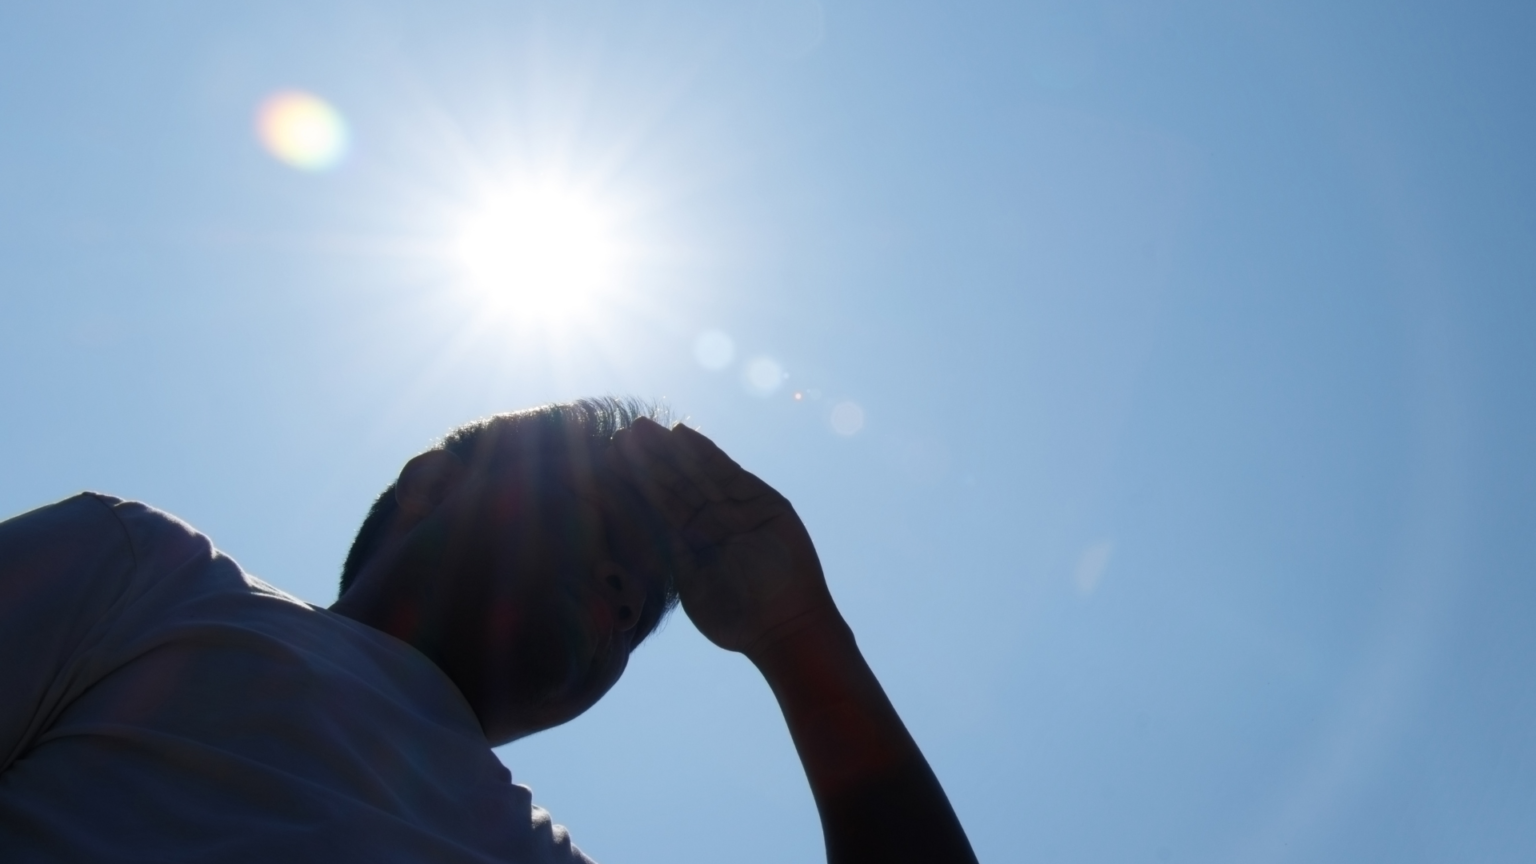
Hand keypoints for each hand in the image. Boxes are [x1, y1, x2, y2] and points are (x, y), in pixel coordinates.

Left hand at [609, 418, 838, 656]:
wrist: (782, 627)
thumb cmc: (735, 617)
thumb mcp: (689, 581)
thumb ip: (669, 550)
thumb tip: (634, 522)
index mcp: (692, 542)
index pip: (659, 505)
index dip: (636, 483)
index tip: (609, 461)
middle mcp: (713, 521)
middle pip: (676, 483)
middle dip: (650, 459)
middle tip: (621, 433)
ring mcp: (739, 509)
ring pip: (698, 472)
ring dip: (670, 450)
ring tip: (643, 428)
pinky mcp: (764, 501)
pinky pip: (728, 472)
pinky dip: (706, 452)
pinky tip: (682, 434)